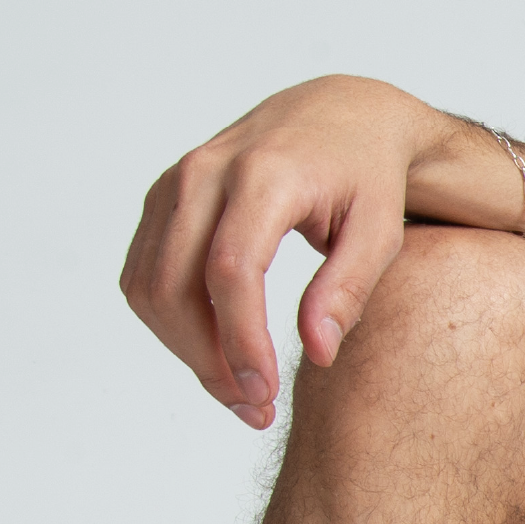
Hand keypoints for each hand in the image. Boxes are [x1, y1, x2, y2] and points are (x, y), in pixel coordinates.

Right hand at [118, 75, 464, 426]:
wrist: (339, 115)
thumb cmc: (366, 177)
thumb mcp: (381, 230)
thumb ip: (349, 289)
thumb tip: (317, 353)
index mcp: (265, 176)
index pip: (231, 269)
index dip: (239, 340)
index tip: (261, 394)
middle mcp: (205, 173)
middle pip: (176, 284)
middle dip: (208, 358)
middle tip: (254, 408)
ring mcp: (174, 184)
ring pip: (148, 286)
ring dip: (184, 349)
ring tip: (239, 390)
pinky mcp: (161, 200)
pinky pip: (143, 273)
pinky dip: (169, 323)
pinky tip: (215, 351)